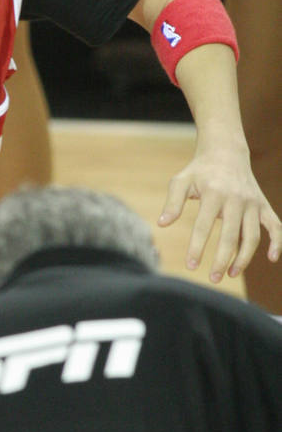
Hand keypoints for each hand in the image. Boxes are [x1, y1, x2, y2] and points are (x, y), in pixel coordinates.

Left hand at [158, 149, 281, 281]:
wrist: (226, 152)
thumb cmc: (199, 171)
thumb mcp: (181, 181)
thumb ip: (172, 203)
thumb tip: (161, 224)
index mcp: (214, 194)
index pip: (204, 226)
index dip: (197, 248)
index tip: (191, 266)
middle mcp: (236, 199)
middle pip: (231, 236)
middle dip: (222, 260)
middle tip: (213, 278)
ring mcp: (252, 203)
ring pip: (252, 235)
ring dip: (244, 258)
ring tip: (231, 274)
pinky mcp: (263, 205)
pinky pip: (275, 225)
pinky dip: (277, 241)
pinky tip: (272, 258)